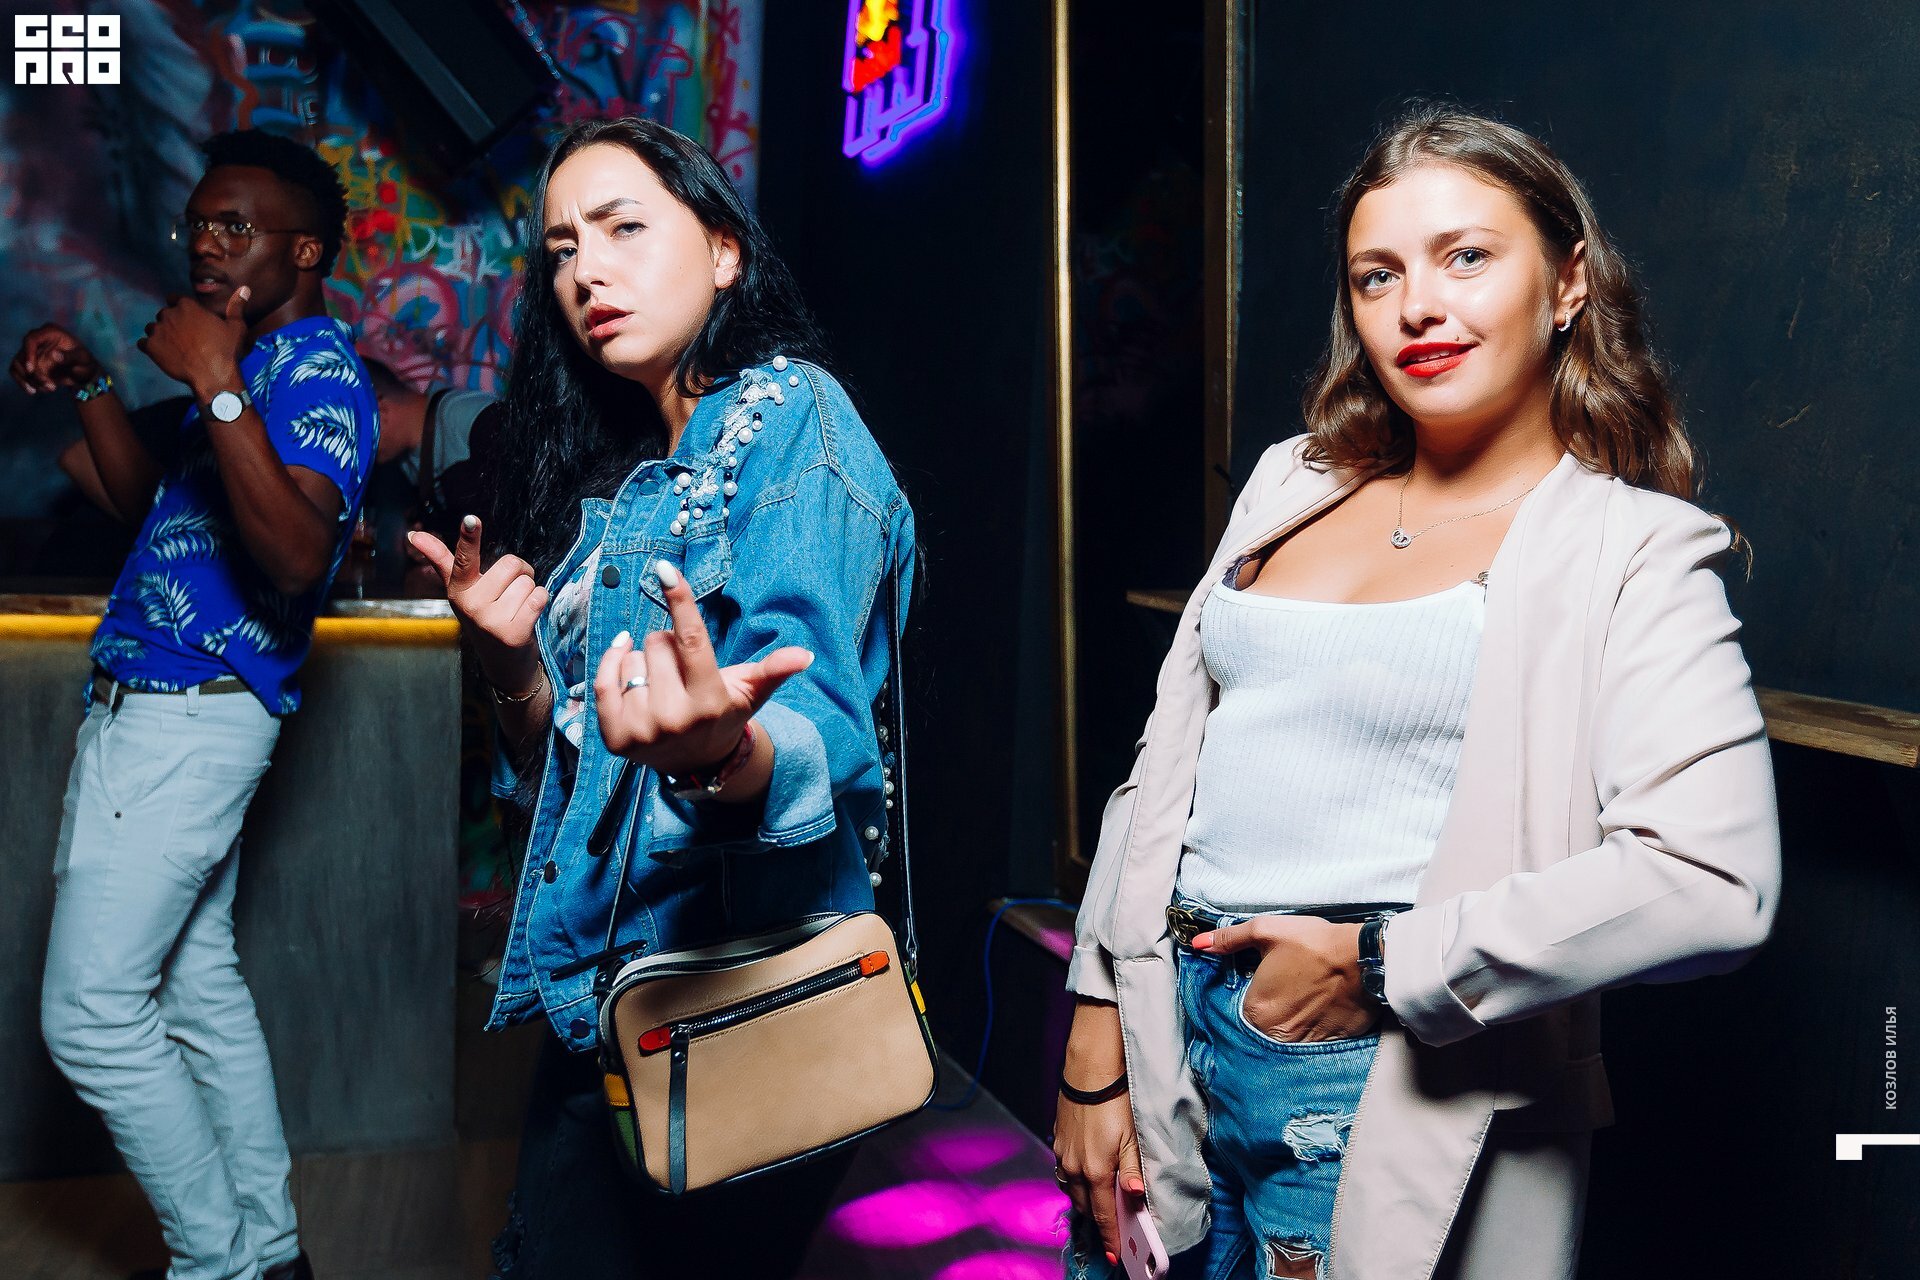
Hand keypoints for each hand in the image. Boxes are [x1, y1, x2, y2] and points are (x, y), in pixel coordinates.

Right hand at [9, 323, 100, 393]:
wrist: (83, 373)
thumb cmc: (85, 362)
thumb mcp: (82, 359)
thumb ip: (70, 356)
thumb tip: (54, 355)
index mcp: (51, 331)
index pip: (31, 339)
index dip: (28, 354)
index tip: (31, 370)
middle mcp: (38, 339)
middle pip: (23, 355)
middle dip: (33, 374)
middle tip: (51, 387)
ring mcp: (31, 351)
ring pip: (19, 365)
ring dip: (30, 380)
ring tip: (50, 389)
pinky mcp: (28, 362)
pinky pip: (17, 372)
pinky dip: (24, 383)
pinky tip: (36, 391)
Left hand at [137, 287, 248, 391]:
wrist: (213, 376)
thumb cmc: (226, 351)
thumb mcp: (236, 327)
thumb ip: (236, 306)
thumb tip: (244, 289)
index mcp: (188, 306)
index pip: (174, 298)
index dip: (180, 308)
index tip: (188, 319)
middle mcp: (169, 314)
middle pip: (163, 314)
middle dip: (171, 323)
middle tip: (183, 337)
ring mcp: (158, 331)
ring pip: (152, 328)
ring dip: (160, 334)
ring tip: (173, 347)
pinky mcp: (150, 347)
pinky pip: (143, 343)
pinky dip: (150, 348)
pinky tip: (162, 354)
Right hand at [409, 515, 546, 692]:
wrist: (503, 663)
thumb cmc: (485, 616)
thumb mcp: (462, 590)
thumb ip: (443, 560)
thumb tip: (414, 534)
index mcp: (457, 590)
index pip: (464, 559)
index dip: (469, 537)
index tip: (471, 519)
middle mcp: (470, 606)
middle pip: (512, 563)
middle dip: (519, 574)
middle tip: (509, 593)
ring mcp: (491, 622)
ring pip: (527, 582)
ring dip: (529, 592)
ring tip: (516, 608)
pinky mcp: (513, 634)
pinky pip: (539, 597)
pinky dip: (539, 602)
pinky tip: (527, 617)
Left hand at [591, 559, 811, 774]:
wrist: (698, 763)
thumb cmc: (725, 714)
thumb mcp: (751, 692)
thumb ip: (775, 670)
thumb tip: (805, 656)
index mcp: (709, 702)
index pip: (691, 640)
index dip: (680, 601)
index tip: (665, 569)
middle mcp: (673, 718)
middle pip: (658, 642)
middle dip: (669, 646)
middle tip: (681, 672)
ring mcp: (641, 729)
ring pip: (632, 657)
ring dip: (645, 661)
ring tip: (661, 686)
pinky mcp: (615, 737)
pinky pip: (603, 680)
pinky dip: (613, 662)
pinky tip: (626, 660)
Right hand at [1052, 998, 1142, 1265]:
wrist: (1090, 1069)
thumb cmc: (1117, 1100)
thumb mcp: (1134, 1137)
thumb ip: (1133, 1170)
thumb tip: (1136, 1198)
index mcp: (1095, 1171)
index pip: (1103, 1215)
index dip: (1109, 1238)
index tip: (1114, 1257)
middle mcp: (1074, 1168)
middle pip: (1084, 1207)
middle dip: (1097, 1221)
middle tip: (1111, 1232)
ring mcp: (1063, 1154)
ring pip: (1070, 1190)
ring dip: (1084, 1201)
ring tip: (1097, 1206)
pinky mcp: (1058, 1139)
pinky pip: (1063, 1172)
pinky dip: (1073, 1182)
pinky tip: (1082, 1176)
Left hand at [1191, 917, 1379, 1041]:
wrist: (1364, 959)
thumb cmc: (1313, 943)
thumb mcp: (1266, 931)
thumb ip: (1229, 939)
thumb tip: (1198, 943)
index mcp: (1256, 1011)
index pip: (1238, 1011)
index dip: (1249, 994)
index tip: (1260, 983)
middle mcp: (1277, 1035)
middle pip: (1261, 1027)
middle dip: (1269, 1010)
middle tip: (1285, 988)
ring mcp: (1304, 1044)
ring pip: (1286, 1037)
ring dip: (1290, 1021)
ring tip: (1303, 997)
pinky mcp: (1330, 1045)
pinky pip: (1312, 1042)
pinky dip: (1312, 1028)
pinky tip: (1319, 1008)